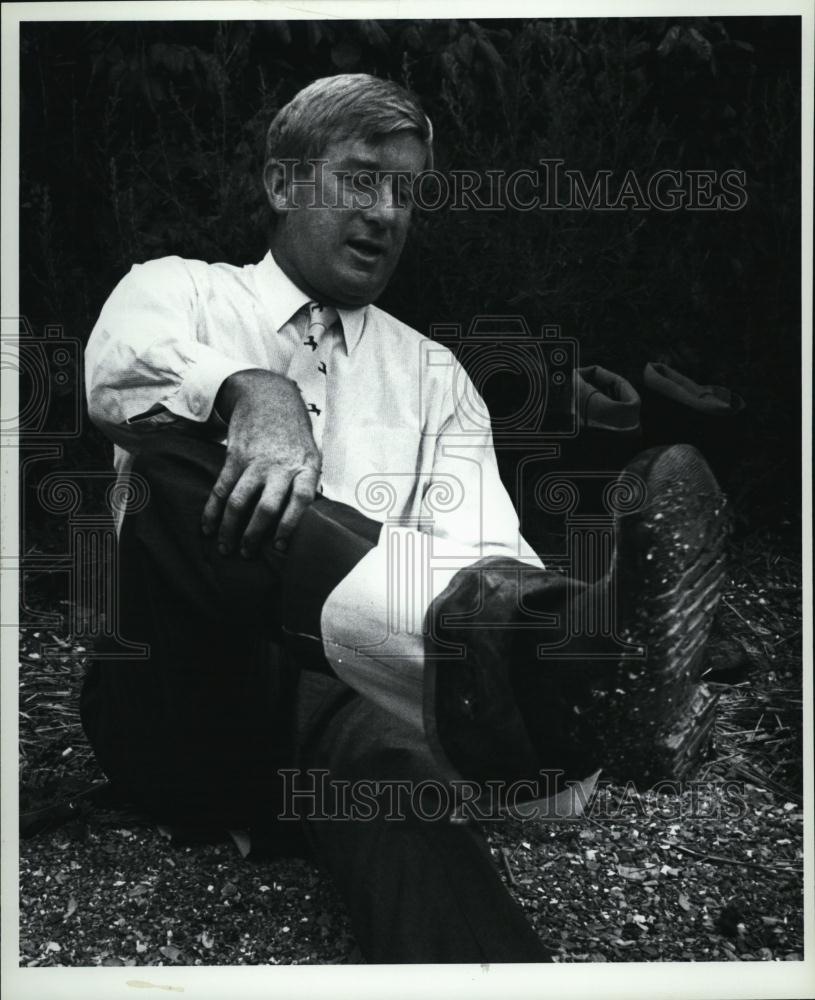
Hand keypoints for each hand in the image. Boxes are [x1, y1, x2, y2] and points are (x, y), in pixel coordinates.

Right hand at [201, 369, 320, 556]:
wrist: (269, 398)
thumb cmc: (293, 435)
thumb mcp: (311, 454)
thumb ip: (307, 484)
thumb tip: (305, 522)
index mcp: (306, 467)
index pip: (302, 499)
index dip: (290, 524)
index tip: (279, 546)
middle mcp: (281, 466)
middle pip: (267, 506)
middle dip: (254, 535)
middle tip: (246, 554)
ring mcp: (256, 462)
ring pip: (239, 501)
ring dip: (230, 528)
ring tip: (225, 548)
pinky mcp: (235, 457)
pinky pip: (221, 489)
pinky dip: (212, 511)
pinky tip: (208, 527)